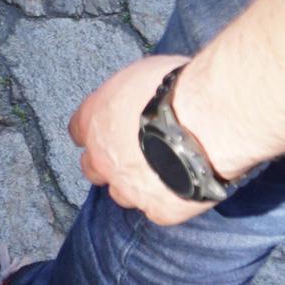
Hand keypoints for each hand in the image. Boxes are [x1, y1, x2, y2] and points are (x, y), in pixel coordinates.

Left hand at [69, 54, 216, 226]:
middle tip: (130, 156)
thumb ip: (132, 95)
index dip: (93, 133)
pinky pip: (156, 210)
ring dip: (134, 186)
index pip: (78, 130)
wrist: (206, 124)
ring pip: (121, 194)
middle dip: (106, 164)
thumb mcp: (144, 73)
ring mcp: (128, 187)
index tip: (104, 132)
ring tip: (161, 174)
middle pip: (92, 167)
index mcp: (95, 118)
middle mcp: (103, 156)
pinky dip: (166, 201)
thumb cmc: (178, 89)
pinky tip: (183, 188)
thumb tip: (140, 95)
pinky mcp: (157, 209)